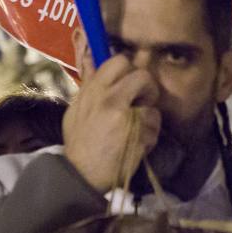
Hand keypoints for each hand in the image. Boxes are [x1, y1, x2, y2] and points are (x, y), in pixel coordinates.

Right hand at [62, 28, 160, 193]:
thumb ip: (89, 84)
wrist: (81, 174)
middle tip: (140, 104)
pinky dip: (150, 138)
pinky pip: (154, 128)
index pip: (119, 61)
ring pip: (153, 106)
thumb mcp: (77, 109)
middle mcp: (109, 99)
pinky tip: (136, 146)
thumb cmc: (80, 142)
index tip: (129, 85)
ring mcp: (125, 117)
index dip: (130, 71)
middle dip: (147, 89)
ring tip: (135, 131)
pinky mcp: (138, 135)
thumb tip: (92, 57)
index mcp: (93, 90)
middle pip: (143, 76)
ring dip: (149, 120)